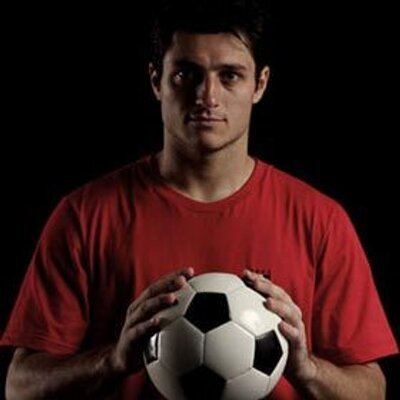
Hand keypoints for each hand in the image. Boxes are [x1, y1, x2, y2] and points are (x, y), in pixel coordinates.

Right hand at [111, 267, 194, 374]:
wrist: (124, 361)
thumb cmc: (148, 342)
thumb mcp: (162, 327)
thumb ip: (178, 317)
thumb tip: (205, 312)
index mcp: (146, 302)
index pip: (161, 284)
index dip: (174, 275)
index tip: (191, 271)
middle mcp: (138, 308)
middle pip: (153, 290)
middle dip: (168, 283)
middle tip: (183, 280)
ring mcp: (132, 321)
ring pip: (145, 307)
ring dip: (159, 301)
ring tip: (173, 298)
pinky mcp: (129, 338)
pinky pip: (138, 330)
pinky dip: (148, 325)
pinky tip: (159, 322)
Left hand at [241, 269, 316, 385]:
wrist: (295, 364)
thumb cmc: (276, 341)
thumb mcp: (263, 326)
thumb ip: (250, 312)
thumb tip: (227, 301)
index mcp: (281, 304)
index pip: (270, 287)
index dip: (258, 279)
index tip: (244, 273)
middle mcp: (290, 311)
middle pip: (280, 294)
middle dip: (267, 287)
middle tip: (254, 282)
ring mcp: (296, 325)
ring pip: (290, 312)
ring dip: (279, 305)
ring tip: (268, 302)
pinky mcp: (299, 341)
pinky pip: (295, 335)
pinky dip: (288, 330)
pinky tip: (280, 327)